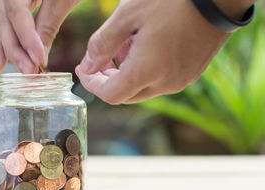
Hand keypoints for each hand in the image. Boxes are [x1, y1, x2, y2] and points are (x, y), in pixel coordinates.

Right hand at [0, 0, 79, 74]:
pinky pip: (9, 25)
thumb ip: (48, 24)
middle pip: (6, 21)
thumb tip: (39, 57)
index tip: (39, 59)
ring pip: (6, 25)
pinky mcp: (16, 3)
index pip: (16, 12)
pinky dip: (8, 44)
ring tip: (14, 72)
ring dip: (11, 51)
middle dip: (17, 50)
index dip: (27, 38)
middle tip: (31, 73)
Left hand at [75, 0, 230, 103]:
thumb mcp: (127, 16)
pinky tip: (145, 46)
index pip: (110, 95)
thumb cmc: (171, 0)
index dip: (92, 85)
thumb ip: (102, 45)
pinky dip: (146, 70)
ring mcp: (182, 80)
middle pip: (126, 94)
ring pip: (143, 88)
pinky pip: (161, 80)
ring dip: (127, 73)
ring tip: (124, 44)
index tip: (83, 69)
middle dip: (108, 79)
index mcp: (146, 72)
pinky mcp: (192, 72)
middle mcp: (165, 83)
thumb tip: (87, 67)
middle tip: (100, 57)